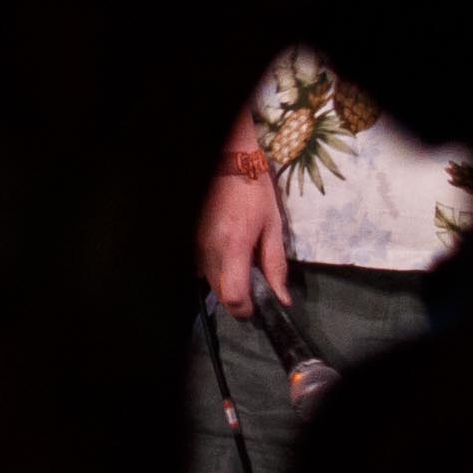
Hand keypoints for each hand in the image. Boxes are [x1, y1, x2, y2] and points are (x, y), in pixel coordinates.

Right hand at [199, 167, 295, 314]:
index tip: (256, 306)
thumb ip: (276, 265)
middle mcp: (209, 250)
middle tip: (253, 284)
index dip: (245, 309)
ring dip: (226, 281)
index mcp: (234, 246)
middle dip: (238, 297)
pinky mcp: (189, 242)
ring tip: (240, 263)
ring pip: (209, 282)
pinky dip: (215, 268)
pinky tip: (227, 252)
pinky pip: (201, 267)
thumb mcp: (273, 226)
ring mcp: (195, 246)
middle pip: (220, 294)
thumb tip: (283, 298)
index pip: (233, 296)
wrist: (227, 163)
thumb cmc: (254, 191)